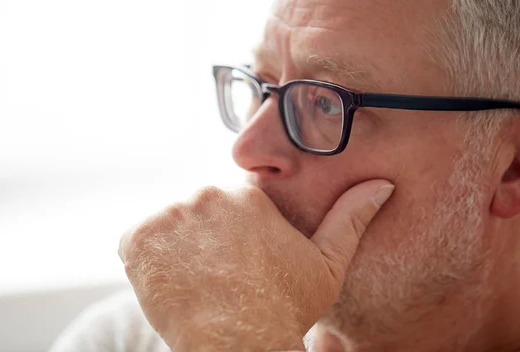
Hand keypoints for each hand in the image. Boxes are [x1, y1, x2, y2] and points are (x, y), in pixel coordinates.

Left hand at [119, 180, 393, 351]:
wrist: (238, 347)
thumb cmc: (284, 309)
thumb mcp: (326, 265)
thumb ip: (351, 218)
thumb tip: (382, 184)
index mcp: (245, 195)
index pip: (226, 206)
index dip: (229, 238)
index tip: (235, 264)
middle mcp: (205, 195)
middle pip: (196, 213)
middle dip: (202, 239)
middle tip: (216, 276)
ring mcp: (168, 215)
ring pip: (168, 227)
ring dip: (176, 249)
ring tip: (197, 281)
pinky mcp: (137, 239)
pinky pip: (138, 242)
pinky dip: (148, 261)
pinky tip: (172, 283)